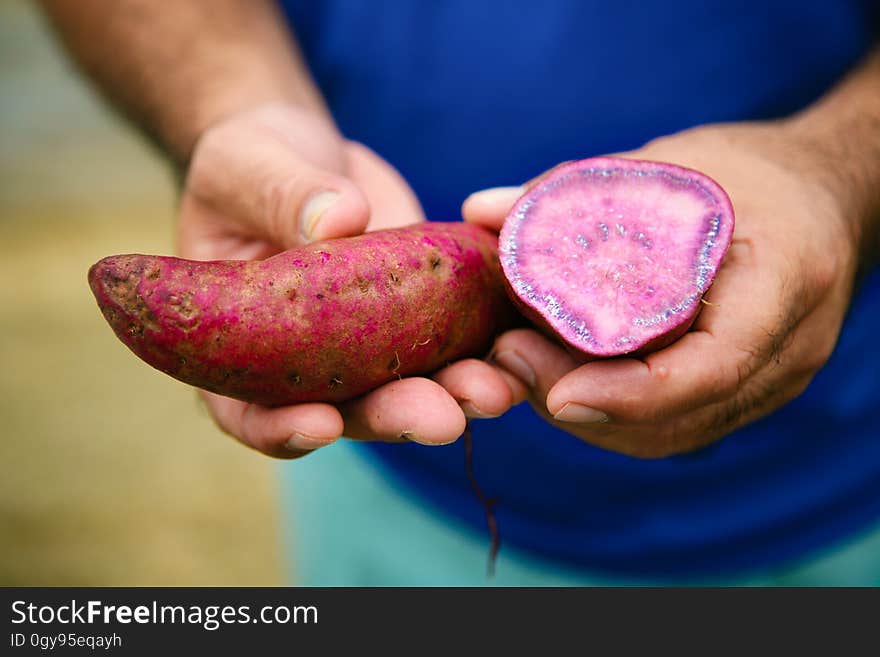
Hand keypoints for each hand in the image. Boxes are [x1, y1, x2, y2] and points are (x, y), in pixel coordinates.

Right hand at [179, 103, 514, 457]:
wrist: (307, 155)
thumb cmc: (251, 163)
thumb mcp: (248, 167)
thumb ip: (284, 195)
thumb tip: (341, 219)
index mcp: (241, 345)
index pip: (245, 411)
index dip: (279, 429)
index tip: (322, 423)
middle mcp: (307, 361)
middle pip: (346, 411)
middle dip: (395, 417)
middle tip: (442, 417)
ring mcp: (367, 345)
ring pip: (409, 388)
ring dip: (454, 396)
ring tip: (496, 390)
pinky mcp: (419, 314)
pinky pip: (453, 339)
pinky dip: (486, 347)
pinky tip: (520, 345)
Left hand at [463, 123, 861, 456]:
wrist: (824, 198)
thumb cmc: (752, 173)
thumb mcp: (671, 164)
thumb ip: (578, 189)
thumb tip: (479, 211)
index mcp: (784, 281)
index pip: (713, 366)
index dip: (630, 393)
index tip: (558, 391)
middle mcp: (788, 350)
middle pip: (677, 416)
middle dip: (582, 402)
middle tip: (508, 357)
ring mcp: (771, 381)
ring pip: (669, 434)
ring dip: (587, 414)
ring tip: (521, 365)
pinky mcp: (745, 392)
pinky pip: (675, 424)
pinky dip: (612, 411)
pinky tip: (560, 375)